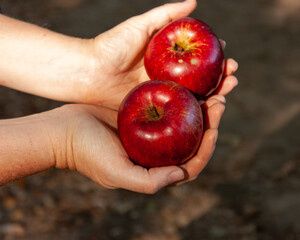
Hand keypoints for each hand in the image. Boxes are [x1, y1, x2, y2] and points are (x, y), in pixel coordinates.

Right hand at [52, 66, 236, 192]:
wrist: (64, 130)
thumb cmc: (87, 153)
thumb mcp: (116, 173)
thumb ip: (148, 182)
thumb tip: (181, 174)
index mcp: (155, 168)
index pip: (190, 164)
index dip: (206, 149)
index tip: (214, 129)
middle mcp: (156, 152)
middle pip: (192, 139)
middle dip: (210, 122)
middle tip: (220, 100)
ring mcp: (151, 132)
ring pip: (184, 120)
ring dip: (202, 106)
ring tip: (216, 88)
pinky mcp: (143, 114)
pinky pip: (168, 105)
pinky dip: (182, 96)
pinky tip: (191, 82)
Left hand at [85, 0, 237, 110]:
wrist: (89, 72)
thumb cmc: (111, 46)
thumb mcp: (141, 25)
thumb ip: (166, 15)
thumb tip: (195, 2)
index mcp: (166, 58)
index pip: (196, 57)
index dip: (213, 56)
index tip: (226, 54)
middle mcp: (168, 76)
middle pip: (200, 78)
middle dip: (220, 76)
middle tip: (233, 75)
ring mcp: (162, 93)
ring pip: (194, 95)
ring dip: (215, 93)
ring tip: (229, 89)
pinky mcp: (155, 108)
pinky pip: (178, 109)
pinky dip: (195, 108)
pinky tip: (209, 106)